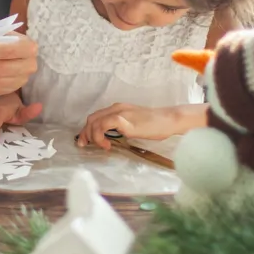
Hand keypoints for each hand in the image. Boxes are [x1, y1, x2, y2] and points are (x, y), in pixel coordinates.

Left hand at [75, 103, 191, 149]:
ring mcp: (120, 113)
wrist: (169, 120)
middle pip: (92, 119)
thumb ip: (121, 127)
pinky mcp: (125, 121)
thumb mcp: (133, 124)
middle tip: (86, 145)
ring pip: (95, 121)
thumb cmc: (155, 124)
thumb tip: (110, 136)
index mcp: (117, 108)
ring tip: (101, 146)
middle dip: (85, 133)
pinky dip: (101, 136)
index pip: (96, 117)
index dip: (87, 129)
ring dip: (93, 136)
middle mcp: (116, 108)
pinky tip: (107, 145)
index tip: (85, 141)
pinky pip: (104, 125)